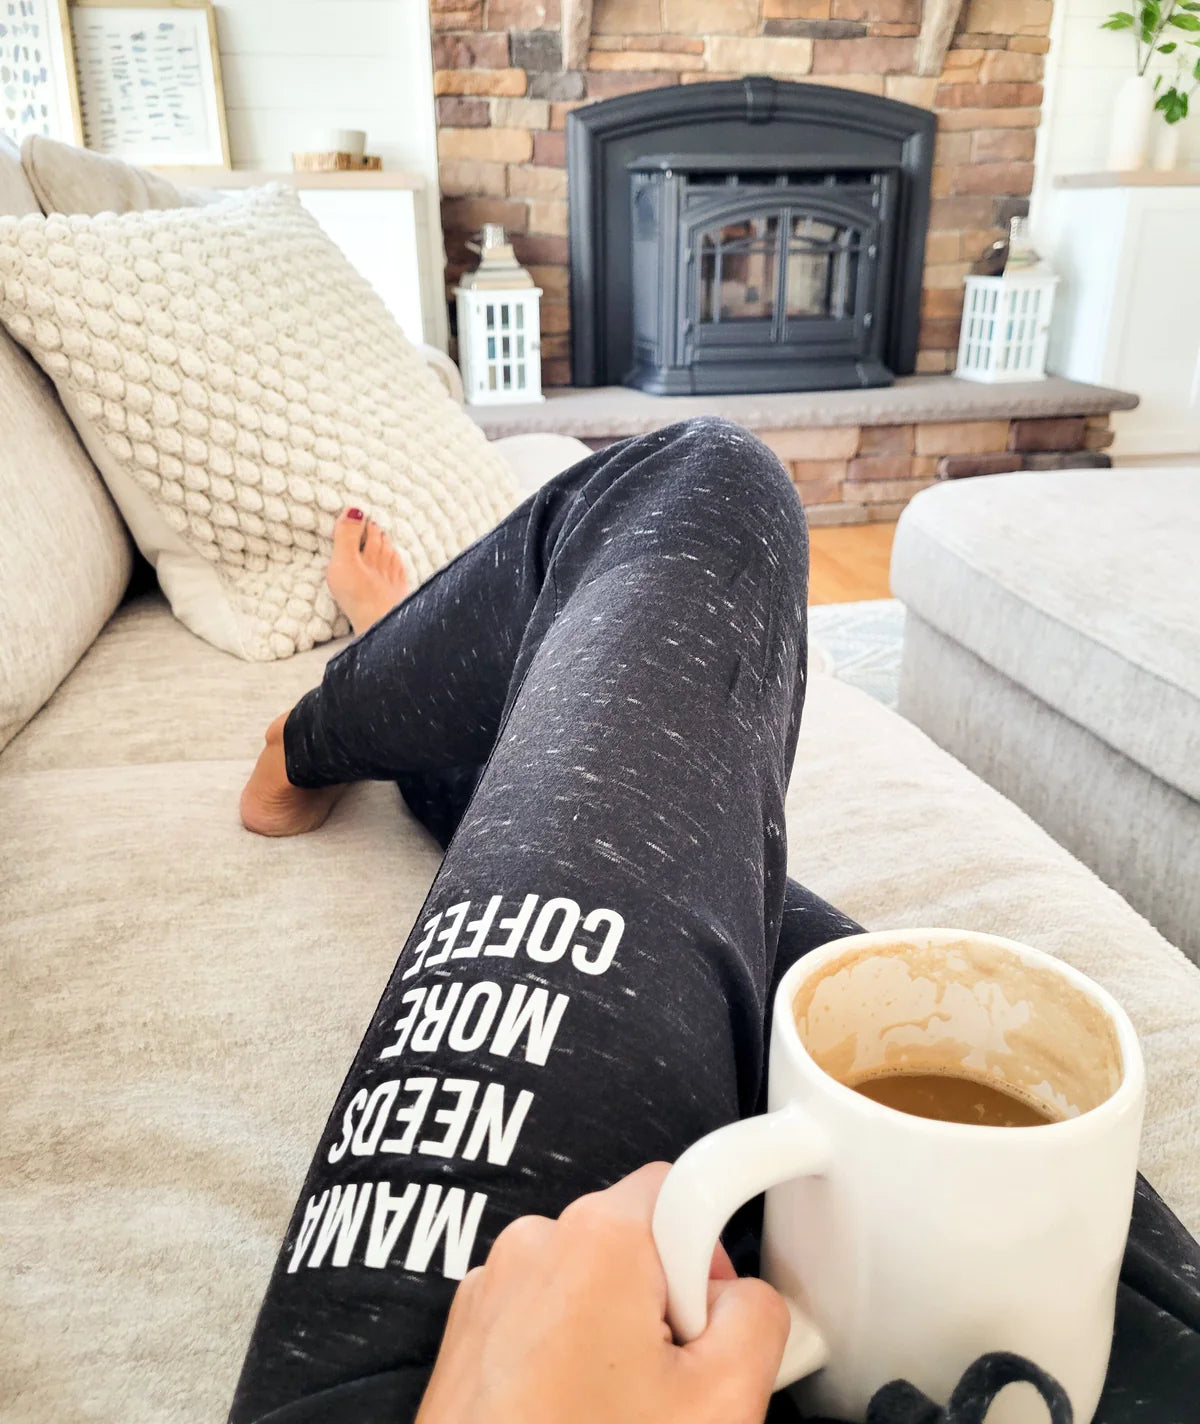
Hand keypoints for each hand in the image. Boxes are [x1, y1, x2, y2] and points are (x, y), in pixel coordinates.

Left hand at [415, 1161, 789, 1423]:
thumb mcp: (721, 1402)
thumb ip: (758, 1320)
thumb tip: (751, 1301)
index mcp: (599, 1238)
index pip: (686, 1181)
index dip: (724, 1237)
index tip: (735, 1269)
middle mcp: (537, 1243)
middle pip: (642, 1240)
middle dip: (674, 1300)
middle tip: (679, 1381)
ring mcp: (495, 1288)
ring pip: (594, 1282)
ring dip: (620, 1332)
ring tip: (621, 1410)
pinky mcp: (472, 1332)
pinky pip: (547, 1314)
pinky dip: (571, 1351)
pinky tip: (581, 1412)